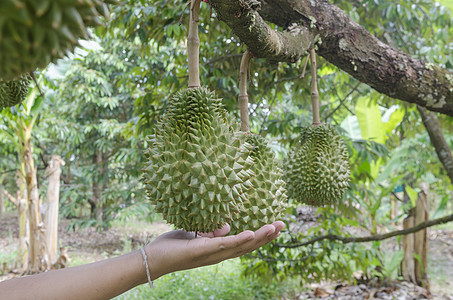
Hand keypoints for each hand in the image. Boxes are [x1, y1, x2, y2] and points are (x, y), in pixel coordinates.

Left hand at [144, 221, 284, 279]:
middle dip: (267, 237)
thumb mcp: (196, 235)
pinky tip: (252, 233)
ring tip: (275, 227)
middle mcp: (219, 255)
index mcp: (219, 250)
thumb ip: (212, 232)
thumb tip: (227, 225)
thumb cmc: (173, 246)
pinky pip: (223, 246)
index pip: (244, 244)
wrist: (154, 259)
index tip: (275, 226)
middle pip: (249, 247)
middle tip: (283, 225)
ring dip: (260, 238)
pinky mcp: (203, 251)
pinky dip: (239, 240)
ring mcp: (212, 254)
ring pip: (241, 247)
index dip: (261, 237)